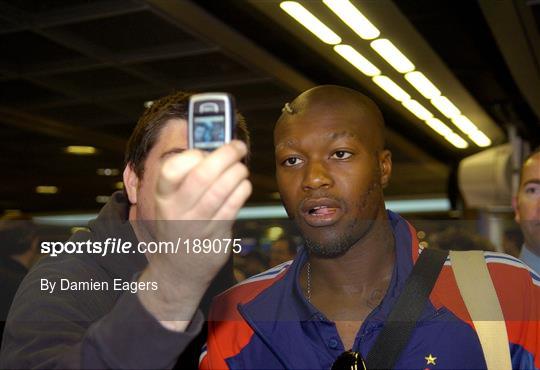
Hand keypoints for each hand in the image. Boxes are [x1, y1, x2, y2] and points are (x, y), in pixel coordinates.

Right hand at [138, 141, 250, 329]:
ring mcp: (196, 225)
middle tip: (238, 146)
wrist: (178, 269)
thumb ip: (188, 177)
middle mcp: (177, 211)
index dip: (192, 155)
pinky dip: (242, 190)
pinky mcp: (215, 235)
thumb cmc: (180, 224)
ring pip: (220, 191)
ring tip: (241, 167)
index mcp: (163, 197)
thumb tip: (217, 147)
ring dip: (237, 172)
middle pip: (201, 176)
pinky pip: (232, 207)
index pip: (170, 170)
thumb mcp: (173, 202)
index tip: (205, 150)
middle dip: (225, 155)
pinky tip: (243, 185)